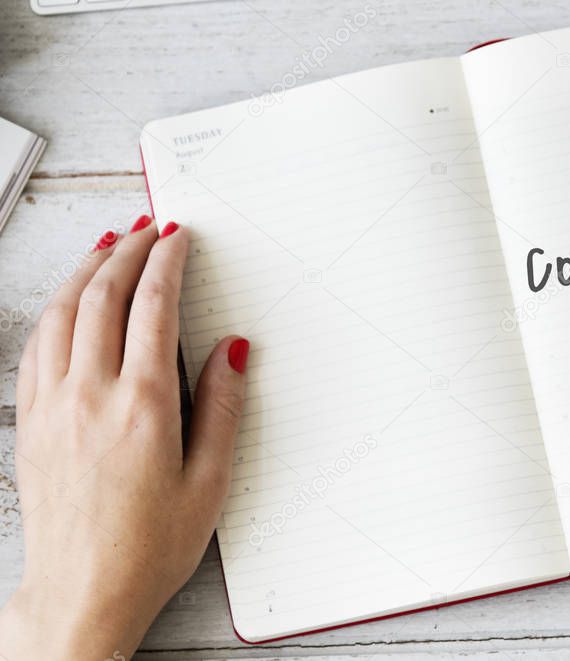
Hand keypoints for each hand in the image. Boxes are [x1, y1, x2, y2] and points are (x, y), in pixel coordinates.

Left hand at [0, 217, 248, 660]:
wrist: (82, 593)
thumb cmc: (148, 548)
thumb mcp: (209, 482)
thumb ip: (222, 407)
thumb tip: (231, 350)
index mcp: (143, 406)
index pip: (153, 307)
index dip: (167, 262)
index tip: (178, 237)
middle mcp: (91, 396)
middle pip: (102, 297)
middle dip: (128, 251)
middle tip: (147, 227)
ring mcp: (53, 406)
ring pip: (62, 313)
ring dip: (86, 270)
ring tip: (107, 245)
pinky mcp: (32, 422)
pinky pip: (36, 345)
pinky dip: (54, 309)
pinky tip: (66, 302)